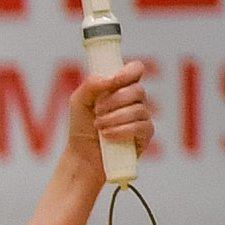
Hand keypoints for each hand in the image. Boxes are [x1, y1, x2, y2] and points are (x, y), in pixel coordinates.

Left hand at [70, 56, 155, 175]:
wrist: (82, 154)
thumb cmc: (82, 125)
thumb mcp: (79, 101)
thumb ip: (92, 84)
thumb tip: (110, 78)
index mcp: (121, 86)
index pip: (135, 69)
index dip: (129, 72)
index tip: (114, 81)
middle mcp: (135, 99)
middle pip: (137, 90)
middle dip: (114, 101)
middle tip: (97, 111)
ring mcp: (142, 116)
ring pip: (138, 110)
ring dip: (114, 118)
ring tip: (98, 126)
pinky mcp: (145, 134)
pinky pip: (140, 127)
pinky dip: (121, 131)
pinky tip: (107, 136)